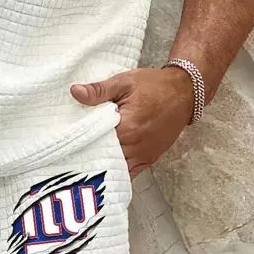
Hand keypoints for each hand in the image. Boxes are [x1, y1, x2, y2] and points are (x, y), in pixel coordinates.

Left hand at [69, 66, 194, 177]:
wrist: (184, 92)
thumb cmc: (154, 85)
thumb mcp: (124, 82)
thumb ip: (99, 90)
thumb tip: (75, 92)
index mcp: (127, 127)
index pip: (95, 141)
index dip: (81, 141)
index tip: (68, 140)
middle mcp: (136, 146)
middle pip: (105, 158)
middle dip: (90, 155)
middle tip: (72, 152)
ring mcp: (145, 155)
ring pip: (117, 169)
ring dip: (103, 164)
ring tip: (87, 158)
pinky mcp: (151, 158)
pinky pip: (130, 172)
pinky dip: (118, 169)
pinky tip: (106, 164)